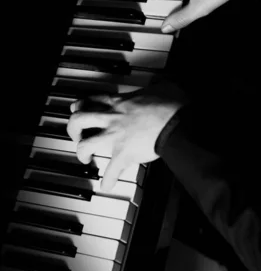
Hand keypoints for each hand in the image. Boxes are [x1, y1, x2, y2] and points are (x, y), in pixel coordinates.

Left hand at [67, 81, 187, 191]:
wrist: (176, 123)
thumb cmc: (172, 105)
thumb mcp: (163, 86)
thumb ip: (157, 85)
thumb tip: (163, 84)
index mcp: (121, 102)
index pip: (94, 100)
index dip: (82, 105)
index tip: (79, 109)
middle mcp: (113, 117)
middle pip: (79, 120)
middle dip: (73, 129)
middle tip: (77, 135)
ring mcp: (116, 136)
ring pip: (85, 145)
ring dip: (82, 153)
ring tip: (86, 158)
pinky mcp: (123, 154)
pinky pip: (110, 171)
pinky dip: (108, 181)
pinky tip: (106, 186)